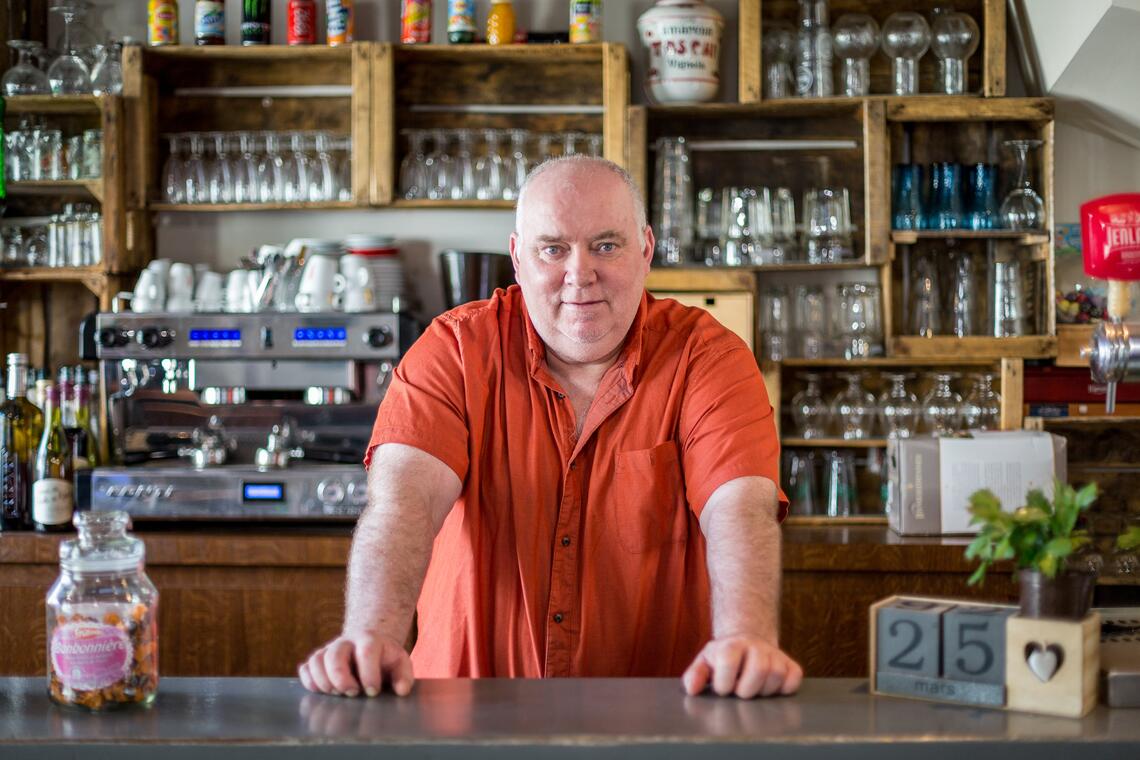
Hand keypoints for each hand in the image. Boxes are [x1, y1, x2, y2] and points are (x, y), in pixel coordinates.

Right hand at [298, 631, 413, 696]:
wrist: (369, 647)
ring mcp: (330, 649)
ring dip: (324, 681)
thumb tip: (401, 690)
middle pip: (335, 654)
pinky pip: (306, 667)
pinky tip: (320, 691)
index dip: (369, 673)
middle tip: (352, 693)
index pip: (366, 651)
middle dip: (341, 677)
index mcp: (369, 640)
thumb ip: (403, 676)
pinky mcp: (318, 660)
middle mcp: (347, 642)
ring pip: (317, 660)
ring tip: (336, 694)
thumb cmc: (385, 659)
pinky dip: (309, 681)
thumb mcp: (400, 663)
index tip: (373, 691)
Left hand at [681, 635, 802, 698]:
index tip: (722, 689)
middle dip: (747, 690)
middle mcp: (755, 645)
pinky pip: (794, 678)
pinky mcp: (790, 663)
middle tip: (739, 692)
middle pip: (759, 669)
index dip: (724, 683)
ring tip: (753, 690)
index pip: (729, 662)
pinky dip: (785, 688)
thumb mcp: (705, 663)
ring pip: (777, 674)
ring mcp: (774, 654)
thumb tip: (692, 689)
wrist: (744, 642)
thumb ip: (695, 675)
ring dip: (764, 691)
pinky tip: (771, 688)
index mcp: (731, 645)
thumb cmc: (722, 658)